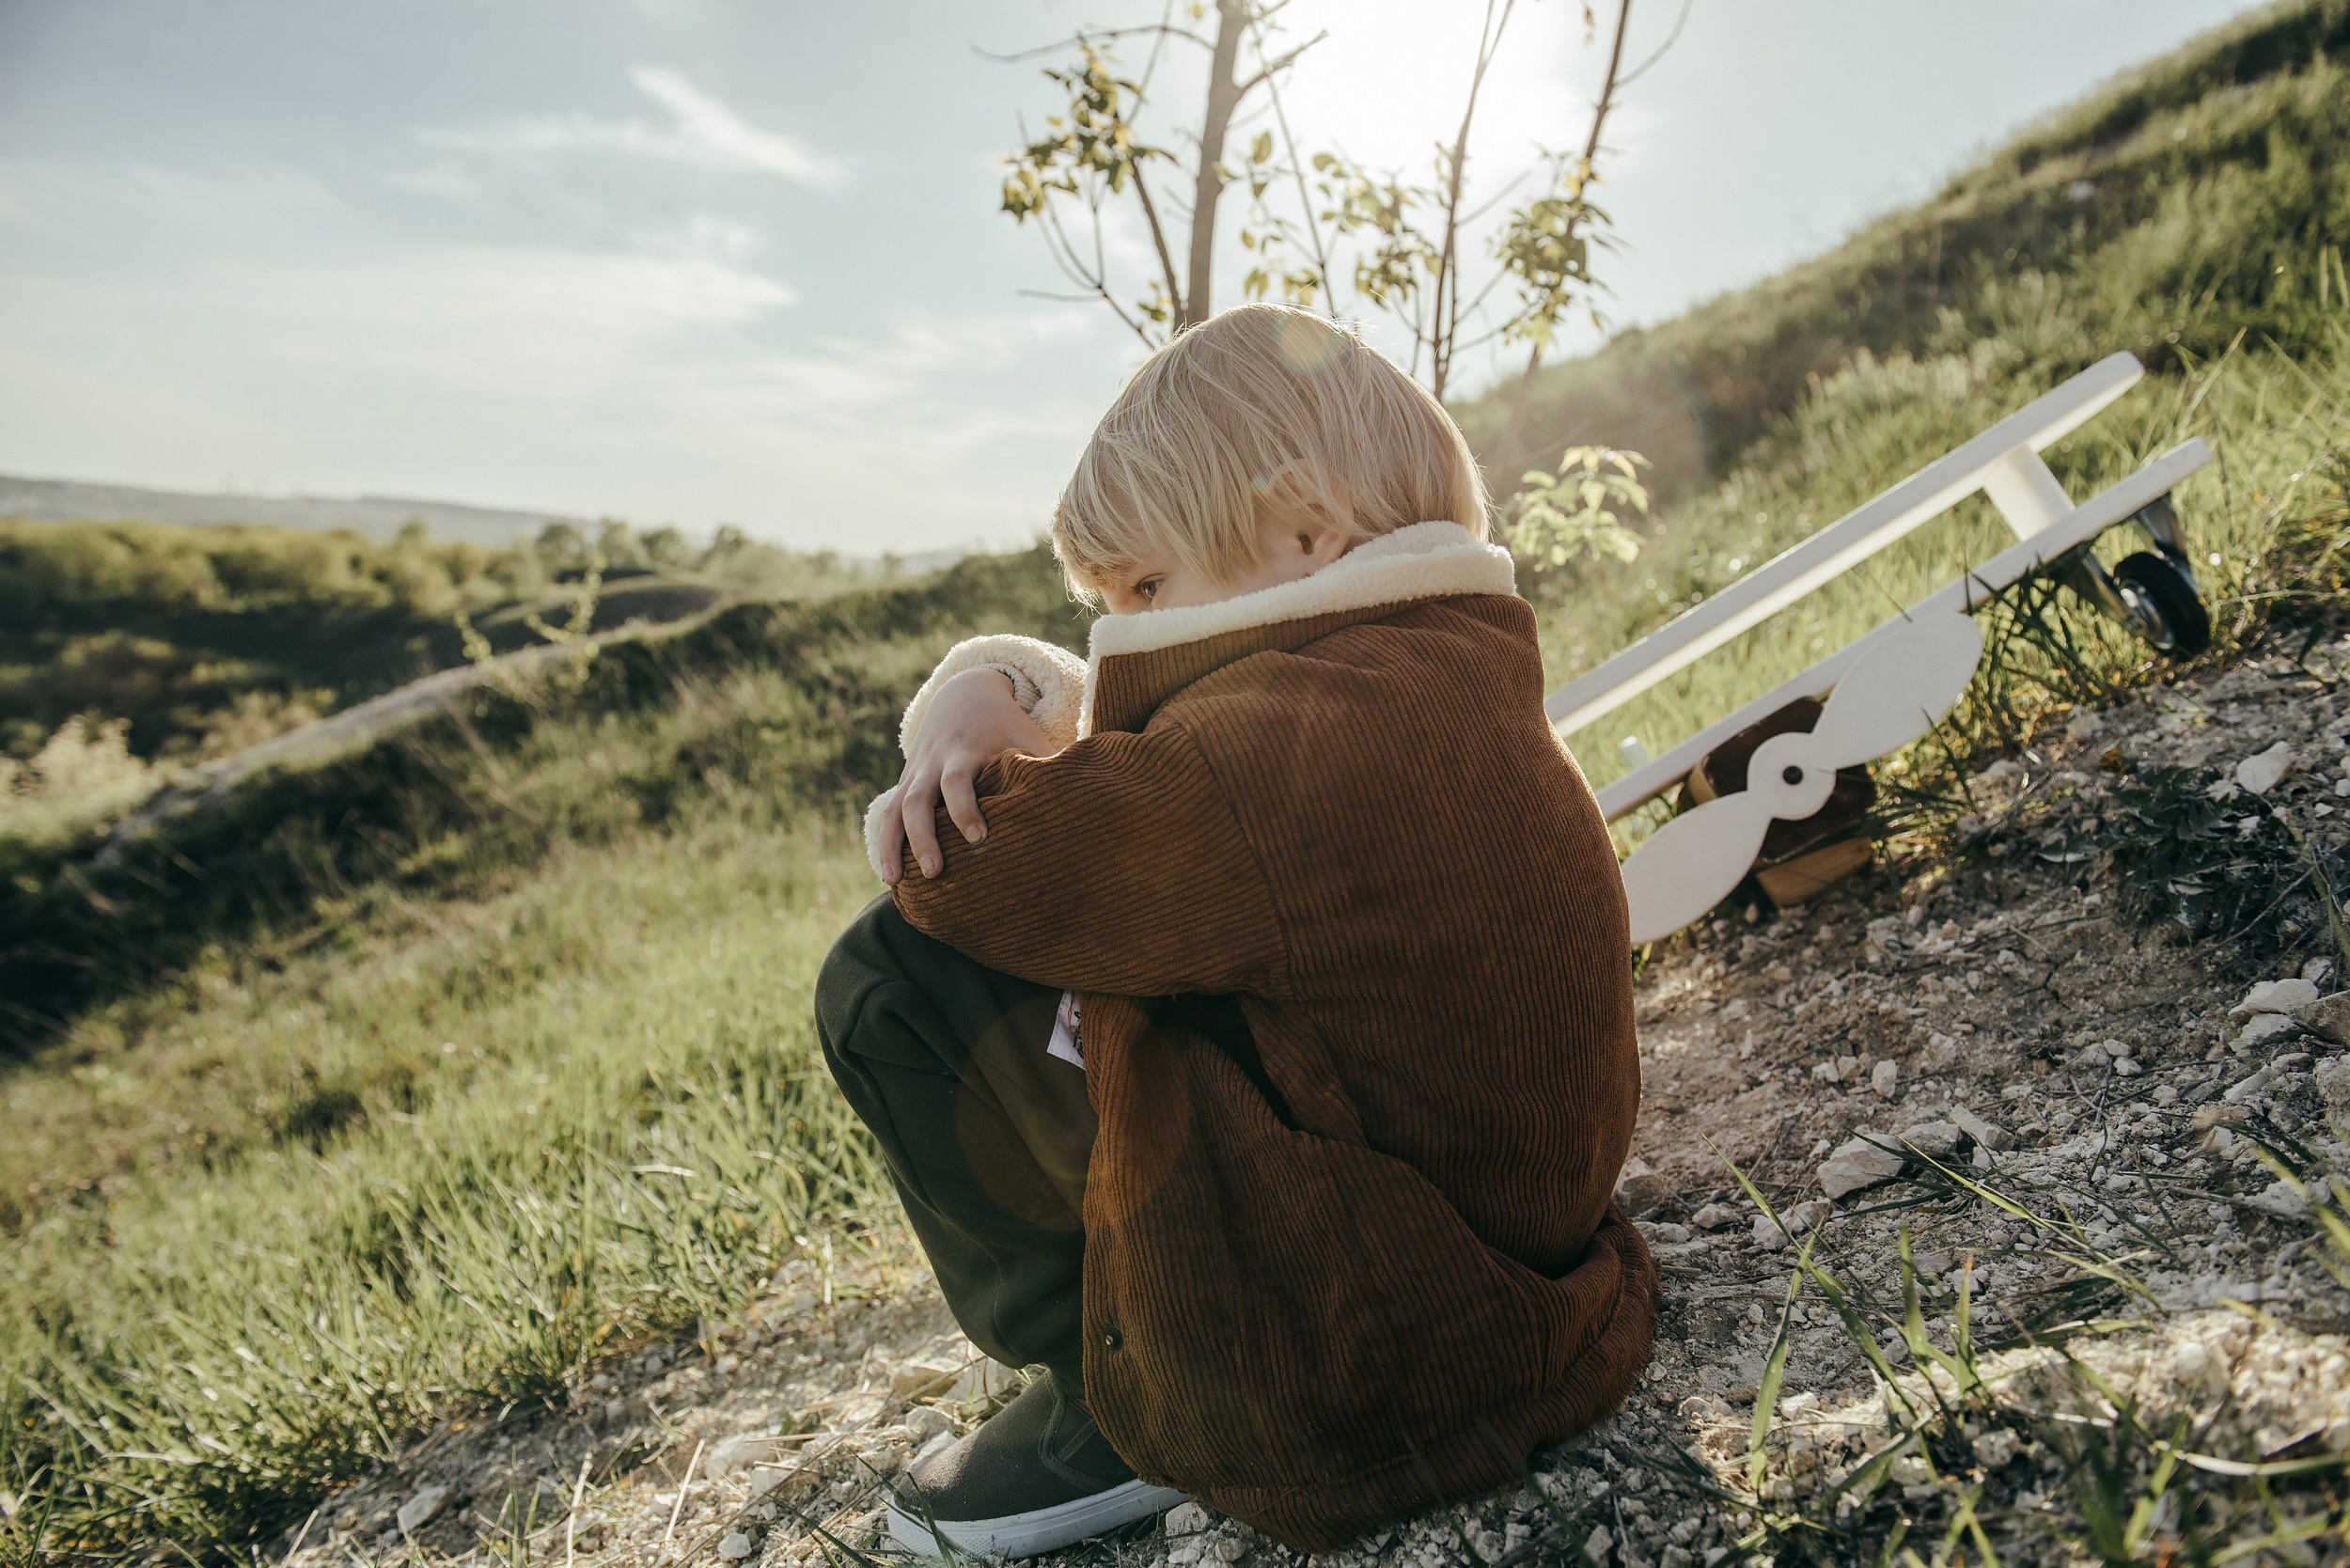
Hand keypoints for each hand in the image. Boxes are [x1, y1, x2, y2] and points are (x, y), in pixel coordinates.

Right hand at [883, 668, 1053, 881]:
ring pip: (895, 808)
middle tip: (936, 871)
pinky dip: (885, 842)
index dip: (965, 808)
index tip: (979, 837)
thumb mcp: (1027, 734)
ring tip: (895, 881)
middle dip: (924, 836)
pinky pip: (888, 813)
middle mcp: (935, 762)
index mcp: (965, 751)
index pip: (958, 782)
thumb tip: (1083, 797)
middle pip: (918, 799)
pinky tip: (890, 875)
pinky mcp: (906, 782)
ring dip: (892, 845)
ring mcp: (916, 772)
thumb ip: (1047, 763)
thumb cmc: (1006, 723)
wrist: (965, 692)